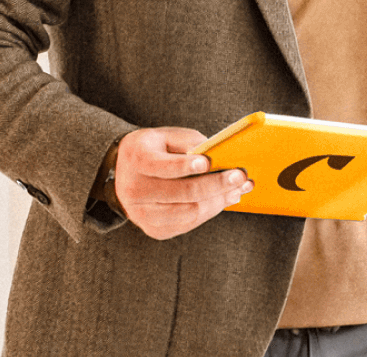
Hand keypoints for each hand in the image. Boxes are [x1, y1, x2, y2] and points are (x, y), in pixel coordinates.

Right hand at [108, 127, 251, 240]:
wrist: (126, 173)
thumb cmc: (154, 150)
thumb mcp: (167, 136)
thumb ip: (190, 143)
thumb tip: (217, 157)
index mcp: (137, 160)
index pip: (162, 166)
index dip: (185, 166)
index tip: (208, 162)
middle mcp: (135, 190)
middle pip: (182, 192)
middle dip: (216, 185)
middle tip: (240, 177)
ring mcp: (143, 214)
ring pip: (189, 212)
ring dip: (218, 201)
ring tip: (238, 189)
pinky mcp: (155, 229)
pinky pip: (189, 223)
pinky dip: (210, 211)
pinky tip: (223, 199)